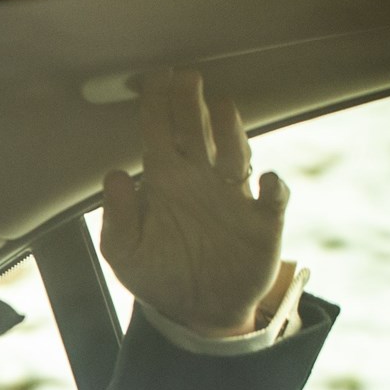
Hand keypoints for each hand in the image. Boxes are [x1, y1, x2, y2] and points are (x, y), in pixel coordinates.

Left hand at [100, 69, 289, 336]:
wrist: (199, 312)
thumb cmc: (160, 278)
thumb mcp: (126, 253)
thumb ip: (116, 217)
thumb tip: (114, 175)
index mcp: (166, 186)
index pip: (160, 136)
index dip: (158, 107)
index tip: (157, 80)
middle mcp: (200, 183)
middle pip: (196, 132)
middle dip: (190, 104)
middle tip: (187, 76)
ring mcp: (233, 198)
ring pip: (235, 152)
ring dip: (230, 131)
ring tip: (220, 108)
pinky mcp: (263, 222)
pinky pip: (275, 197)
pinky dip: (275, 187)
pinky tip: (266, 180)